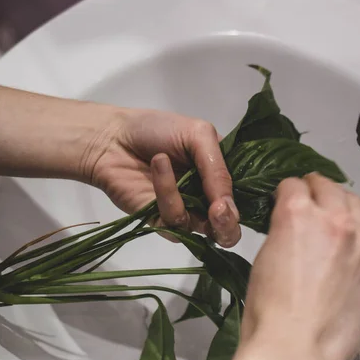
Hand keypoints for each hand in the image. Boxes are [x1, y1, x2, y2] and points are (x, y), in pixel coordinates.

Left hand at [83, 108, 240, 247]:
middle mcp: (207, 200)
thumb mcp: (199, 135)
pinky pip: (174, 222)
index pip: (245, 201)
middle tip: (219, 212)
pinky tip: (158, 164)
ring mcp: (186, 213)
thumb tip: (228, 207)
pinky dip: (166, 193)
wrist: (112, 137)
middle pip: (228, 230)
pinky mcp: (161, 223)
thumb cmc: (157, 129)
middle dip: (227, 226)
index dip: (246, 205)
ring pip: (202, 229)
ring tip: (171, 164)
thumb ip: (219, 169)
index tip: (239, 200)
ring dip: (188, 198)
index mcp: (222, 176)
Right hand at [242, 173, 359, 359]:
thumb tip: (291, 231)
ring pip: (356, 208)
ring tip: (332, 217)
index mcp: (297, 215)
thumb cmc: (267, 310)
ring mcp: (359, 247)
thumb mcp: (264, 260)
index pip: (294, 185)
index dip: (285, 191)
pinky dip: (353, 243)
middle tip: (308, 197)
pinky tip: (341, 259)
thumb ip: (283, 234)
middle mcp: (334, 222)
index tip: (283, 198)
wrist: (294, 350)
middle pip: (330, 187)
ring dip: (341, 206)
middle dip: (316, 188)